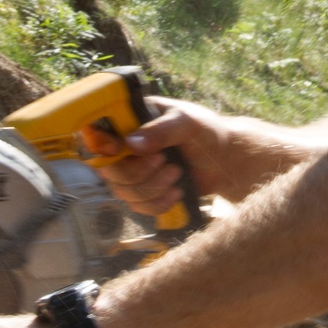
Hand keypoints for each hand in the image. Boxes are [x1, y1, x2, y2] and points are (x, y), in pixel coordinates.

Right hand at [84, 97, 228, 215]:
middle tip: (167, 163)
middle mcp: (128, 146)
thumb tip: (130, 143)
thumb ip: (161, 131)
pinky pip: (138, 206)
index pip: (100, 133)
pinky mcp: (146, 192)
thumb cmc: (208, 133)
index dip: (101, 145)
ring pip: (123, 191)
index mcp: (133, 120)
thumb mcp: (187, 123)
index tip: (118, 151)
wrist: (227, 161)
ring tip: (178, 175)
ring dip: (151, 189)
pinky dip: (157, 204)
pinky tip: (176, 193)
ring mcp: (135, 170)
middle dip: (138, 172)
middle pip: (109, 169)